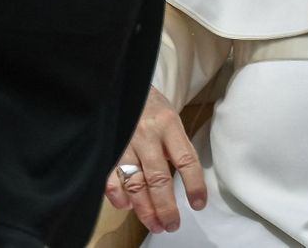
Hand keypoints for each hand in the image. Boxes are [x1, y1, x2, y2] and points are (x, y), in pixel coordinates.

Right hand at [103, 85, 206, 234]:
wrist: (122, 84)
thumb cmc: (150, 106)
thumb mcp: (170, 117)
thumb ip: (176, 146)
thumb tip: (186, 182)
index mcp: (168, 124)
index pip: (186, 160)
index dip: (194, 185)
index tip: (199, 204)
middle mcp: (147, 134)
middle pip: (159, 178)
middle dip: (166, 207)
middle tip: (172, 225)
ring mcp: (125, 142)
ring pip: (135, 183)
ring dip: (145, 209)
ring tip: (155, 224)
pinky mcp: (108, 148)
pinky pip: (110, 178)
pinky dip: (118, 196)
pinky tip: (127, 206)